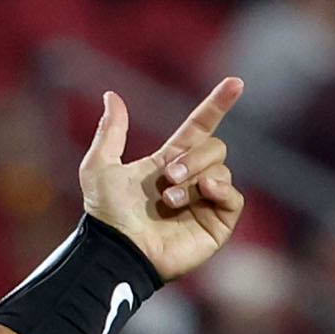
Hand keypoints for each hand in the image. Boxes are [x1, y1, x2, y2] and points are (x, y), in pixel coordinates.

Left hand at [73, 79, 246, 281]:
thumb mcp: (99, 166)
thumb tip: (112, 96)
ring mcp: (205, 202)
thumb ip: (110, 131)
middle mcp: (191, 179)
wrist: (116, 250)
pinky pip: (234, 197)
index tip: (235, 83)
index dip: (217, 105)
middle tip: (167, 178)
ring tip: (169, 200)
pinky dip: (221, 190)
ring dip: (194, 179)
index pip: (200, 127)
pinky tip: (204, 191)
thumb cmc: (105, 215)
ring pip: (221, 170)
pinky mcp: (216, 225)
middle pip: (214, 147)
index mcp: (168, 162)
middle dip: (192, 157)